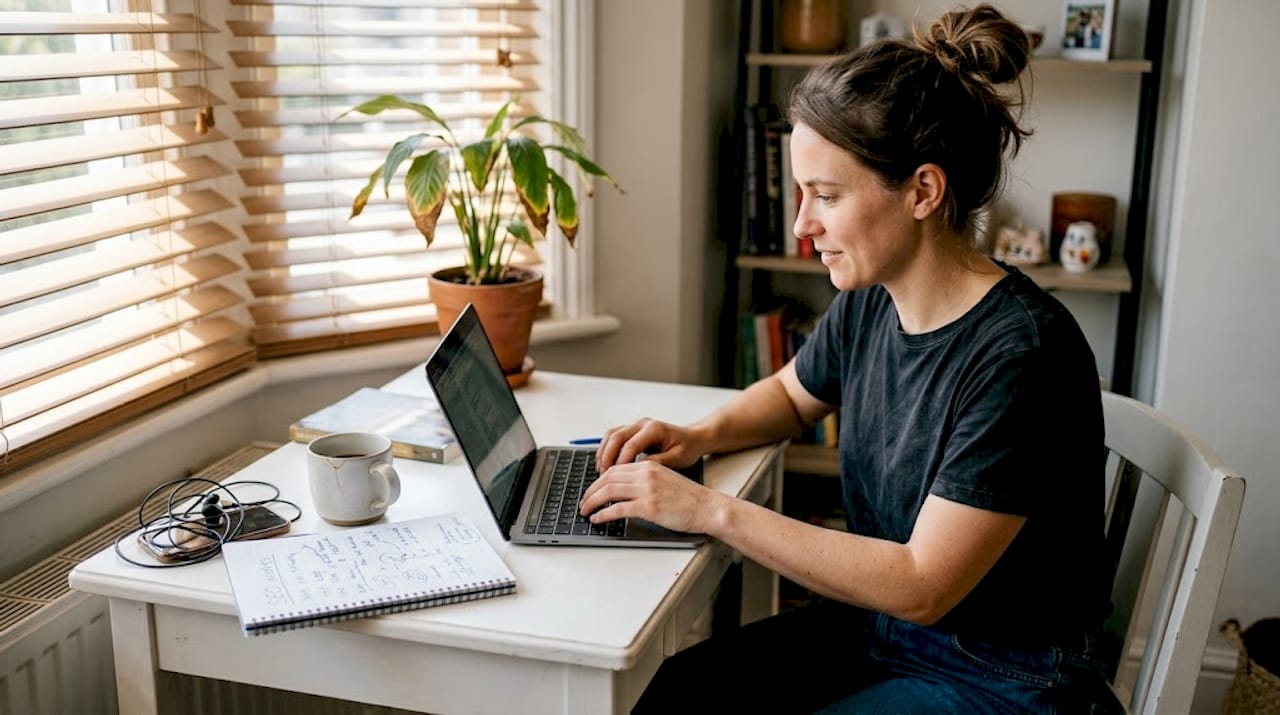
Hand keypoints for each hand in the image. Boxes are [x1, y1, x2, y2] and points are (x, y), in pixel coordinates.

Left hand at [579, 459, 717, 533]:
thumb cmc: (689, 498)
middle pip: (607, 479)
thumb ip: (645, 481)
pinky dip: (603, 514)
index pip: (614, 470)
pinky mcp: (649, 507)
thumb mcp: (664, 480)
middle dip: (590, 491)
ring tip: (585, 511)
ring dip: (592, 502)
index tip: (591, 491)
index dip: (598, 481)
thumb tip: (623, 491)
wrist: (707, 507)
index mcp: (648, 466)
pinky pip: (618, 509)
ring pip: (609, 492)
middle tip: (583, 503)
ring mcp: (647, 490)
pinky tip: (598, 519)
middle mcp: (645, 474)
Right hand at [595, 417, 704, 471]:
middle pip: (616, 437)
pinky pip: (614, 436)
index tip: (615, 477)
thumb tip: (637, 470)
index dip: (621, 462)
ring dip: (604, 451)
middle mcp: (643, 424)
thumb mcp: (677, 458)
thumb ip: (657, 463)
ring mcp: (637, 425)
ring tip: (601, 469)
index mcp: (654, 429)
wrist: (693, 438)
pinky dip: (606, 448)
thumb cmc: (688, 448)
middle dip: (607, 456)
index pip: (630, 445)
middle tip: (603, 474)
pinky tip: (604, 461)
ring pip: (612, 434)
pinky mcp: (633, 430)